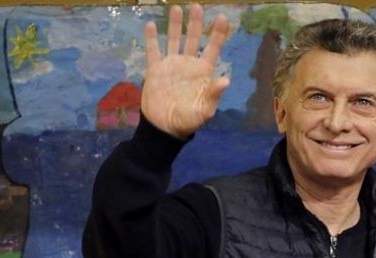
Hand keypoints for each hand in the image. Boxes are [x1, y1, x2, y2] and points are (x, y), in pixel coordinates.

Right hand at [141, 3, 230, 138]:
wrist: (165, 127)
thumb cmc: (188, 120)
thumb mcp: (204, 110)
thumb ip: (213, 94)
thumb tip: (226, 80)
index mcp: (203, 72)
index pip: (212, 49)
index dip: (218, 34)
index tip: (223, 18)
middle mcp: (188, 64)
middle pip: (194, 39)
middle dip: (196, 23)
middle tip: (197, 6)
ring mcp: (171, 65)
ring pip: (174, 40)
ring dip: (175, 25)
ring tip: (176, 8)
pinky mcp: (155, 70)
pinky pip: (153, 51)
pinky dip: (151, 38)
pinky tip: (150, 24)